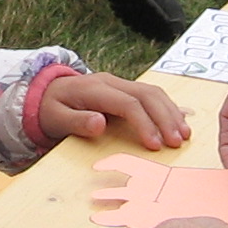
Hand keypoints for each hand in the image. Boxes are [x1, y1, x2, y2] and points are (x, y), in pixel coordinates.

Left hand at [36, 72, 190, 150]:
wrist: (44, 94)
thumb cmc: (50, 109)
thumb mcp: (54, 118)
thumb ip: (76, 122)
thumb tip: (100, 124)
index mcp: (95, 88)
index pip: (128, 104)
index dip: (144, 124)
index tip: (155, 145)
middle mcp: (111, 82)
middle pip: (147, 95)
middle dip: (166, 118)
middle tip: (177, 142)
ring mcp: (119, 83)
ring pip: (153, 92)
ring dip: (171, 113)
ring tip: (183, 135)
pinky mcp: (125, 89)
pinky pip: (151, 95)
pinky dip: (167, 108)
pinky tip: (178, 123)